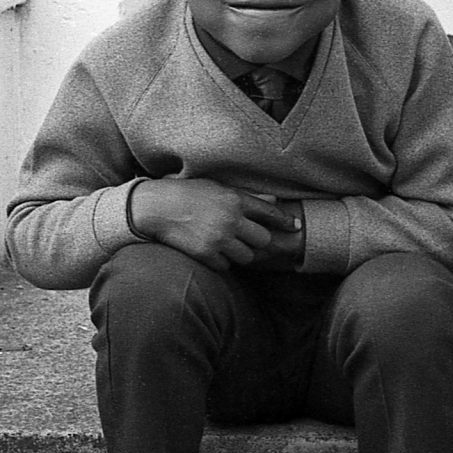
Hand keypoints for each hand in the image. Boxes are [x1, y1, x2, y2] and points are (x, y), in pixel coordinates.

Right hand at [129, 178, 296, 271]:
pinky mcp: (206, 254)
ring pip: (247, 256)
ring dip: (241, 253)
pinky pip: (226, 265)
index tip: (296, 227)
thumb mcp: (218, 188)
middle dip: (258, 240)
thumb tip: (274, 200)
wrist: (156, 207)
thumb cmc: (188, 193)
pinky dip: (222, 261)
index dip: (285, 221)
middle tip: (246, 237)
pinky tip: (212, 251)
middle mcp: (230, 219)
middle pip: (263, 240)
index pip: (270, 213)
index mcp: (235, 199)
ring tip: (227, 244)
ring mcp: (218, 238)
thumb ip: (247, 197)